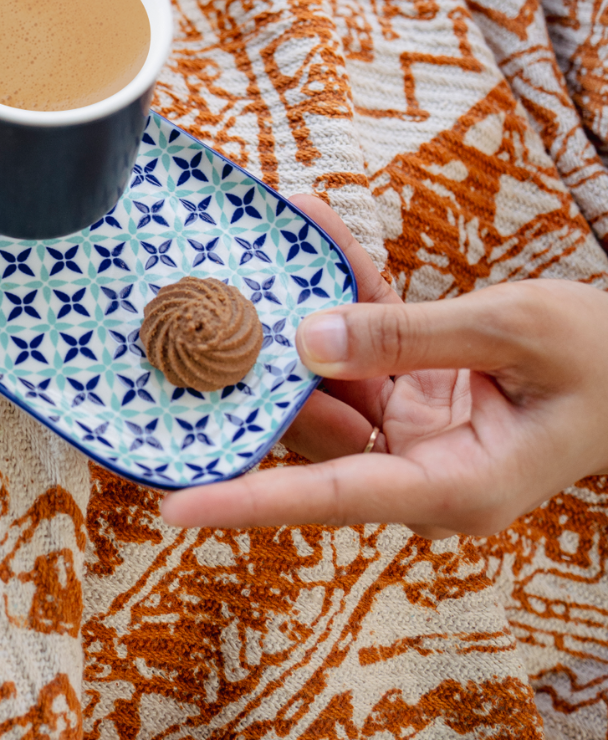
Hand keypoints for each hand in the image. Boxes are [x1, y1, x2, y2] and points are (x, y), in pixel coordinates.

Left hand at [161, 196, 607, 537]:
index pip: (332, 496)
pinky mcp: (416, 403)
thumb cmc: (605, 360)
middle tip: (201, 314)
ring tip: (263, 248)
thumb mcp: (512, 331)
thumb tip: (307, 339)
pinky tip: (317, 234)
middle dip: (262, 374)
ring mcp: (416, 439)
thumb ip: (407, 336)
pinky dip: (347, 296)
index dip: (249, 501)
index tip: (175, 506)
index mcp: (454, 486)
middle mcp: (423, 473)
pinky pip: (364, 350)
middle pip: (316, 434)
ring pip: (331, 383)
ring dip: (302, 316)